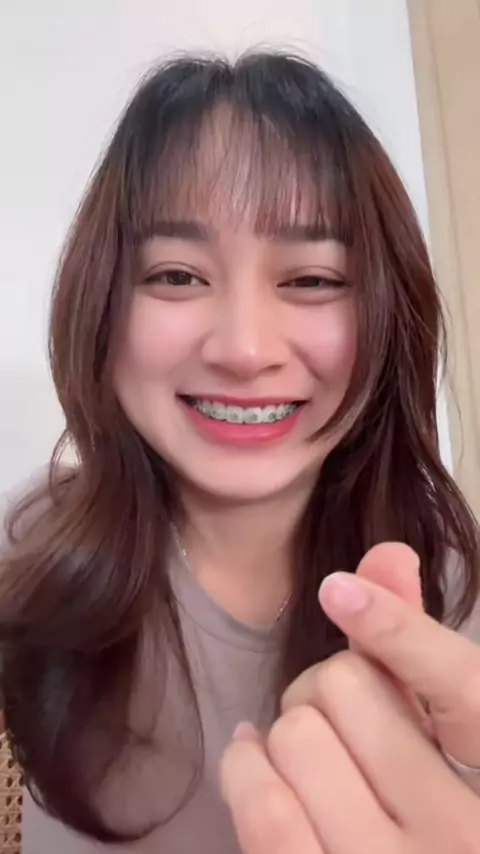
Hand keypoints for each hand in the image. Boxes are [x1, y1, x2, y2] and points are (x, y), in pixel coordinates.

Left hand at [221, 543, 479, 852]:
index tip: (338, 591)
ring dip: (282, 727)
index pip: (463, 690)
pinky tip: (251, 759)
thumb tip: (387, 553)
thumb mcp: (435, 743)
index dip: (398, 630)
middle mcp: (457, 838)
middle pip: (349, 691)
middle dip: (322, 685)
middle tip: (327, 714)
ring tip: (293, 744)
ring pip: (299, 738)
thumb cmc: (421, 826)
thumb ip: (414, 650)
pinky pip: (266, 810)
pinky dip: (245, 768)